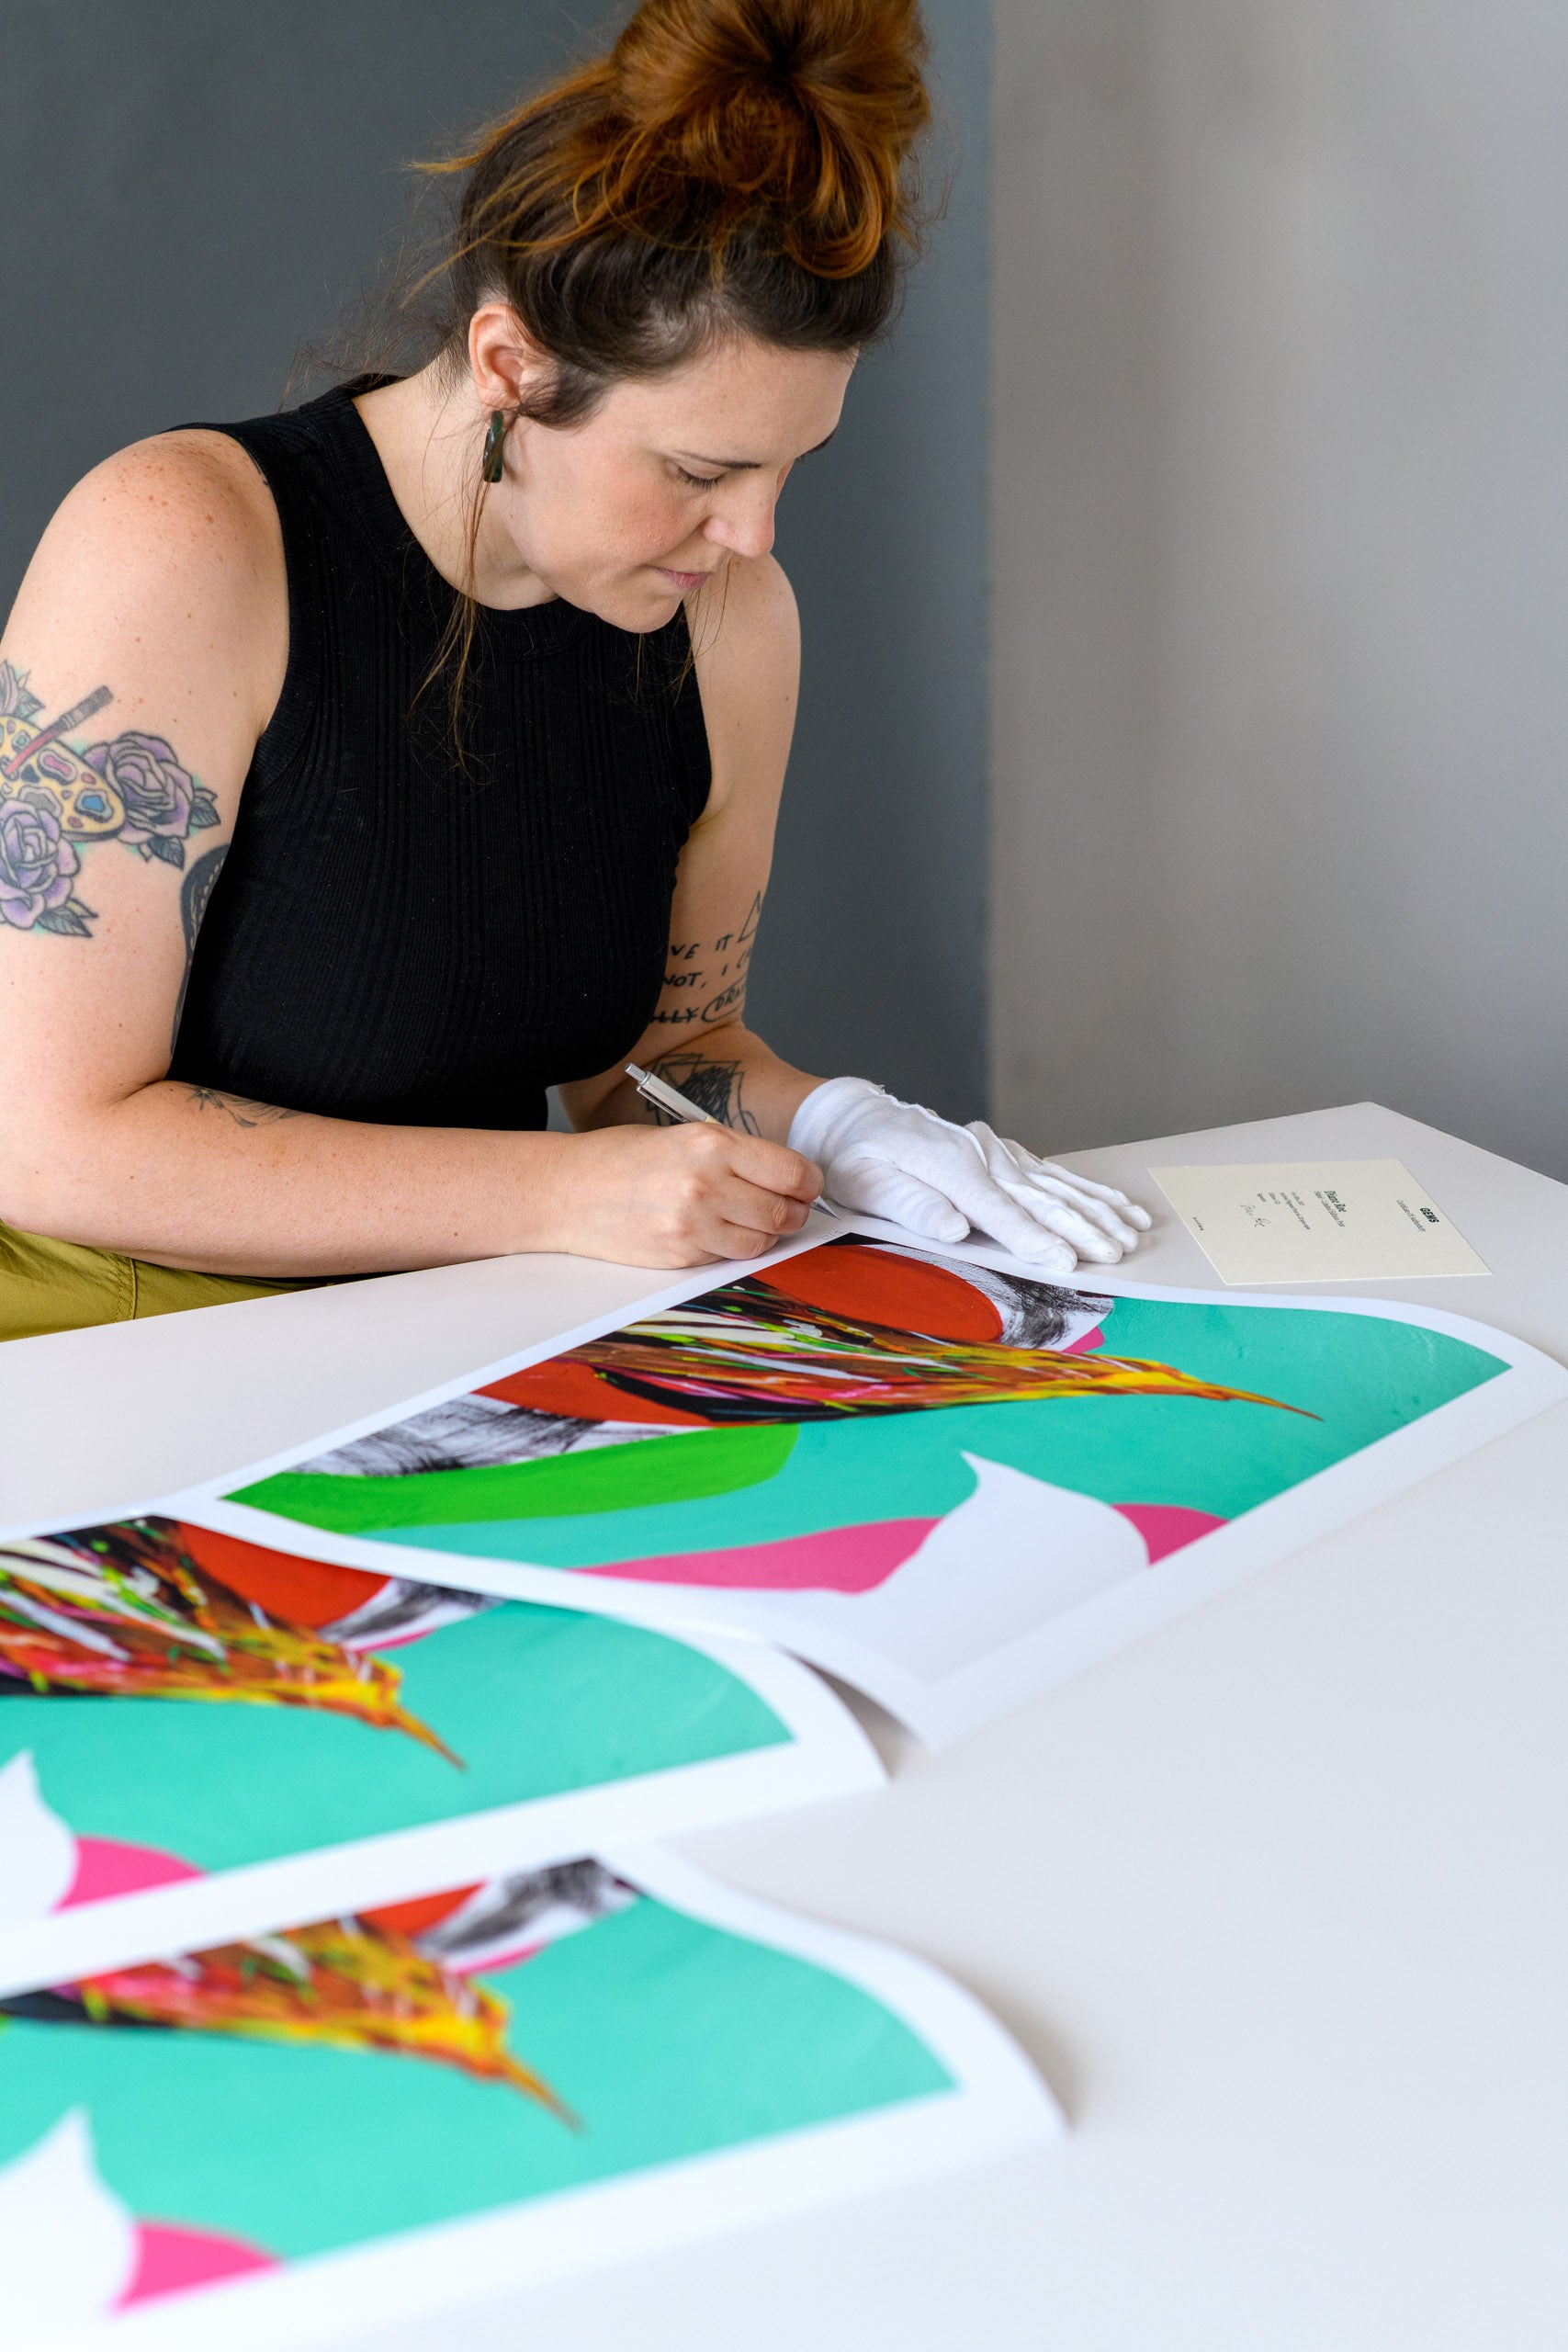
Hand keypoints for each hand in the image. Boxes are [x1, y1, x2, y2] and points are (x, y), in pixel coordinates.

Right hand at [545, 1122, 823, 1267]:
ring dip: (763, 1234)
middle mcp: (706, 1184)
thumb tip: (787, 1179)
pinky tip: (709, 1230)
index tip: (806, 1186)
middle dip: (792, 1213)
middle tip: (785, 1208)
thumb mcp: (683, 1137)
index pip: (792, 1172)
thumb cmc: (623, 1158)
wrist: (567, 1191)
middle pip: (783, 1212)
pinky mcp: (680, 1255)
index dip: (808, 1183)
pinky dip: (729, 1248)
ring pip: (761, 1241)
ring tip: (742, 1219)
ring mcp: (692, 1225)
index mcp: (712, 1144)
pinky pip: (727, 1257)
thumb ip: (735, 1156)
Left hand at [787, 1077, 1151, 1272]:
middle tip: (1114, 1255)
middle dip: (1080, 1227)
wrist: (858, 1120)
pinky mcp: (1005, 1156)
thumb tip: (956, 1227)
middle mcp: (980, 1154)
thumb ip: (910, 1206)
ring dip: (1096, 1210)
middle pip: (1037, 1197)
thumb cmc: (857, 1158)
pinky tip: (1121, 1205)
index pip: (995, 1207)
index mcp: (945, 1164)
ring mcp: (997, 1152)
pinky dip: (1090, 1190)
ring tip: (1132, 1233)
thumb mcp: (864, 1184)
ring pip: (1055, 1184)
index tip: (1063, 1261)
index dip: (1031, 1237)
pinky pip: (1054, 1174)